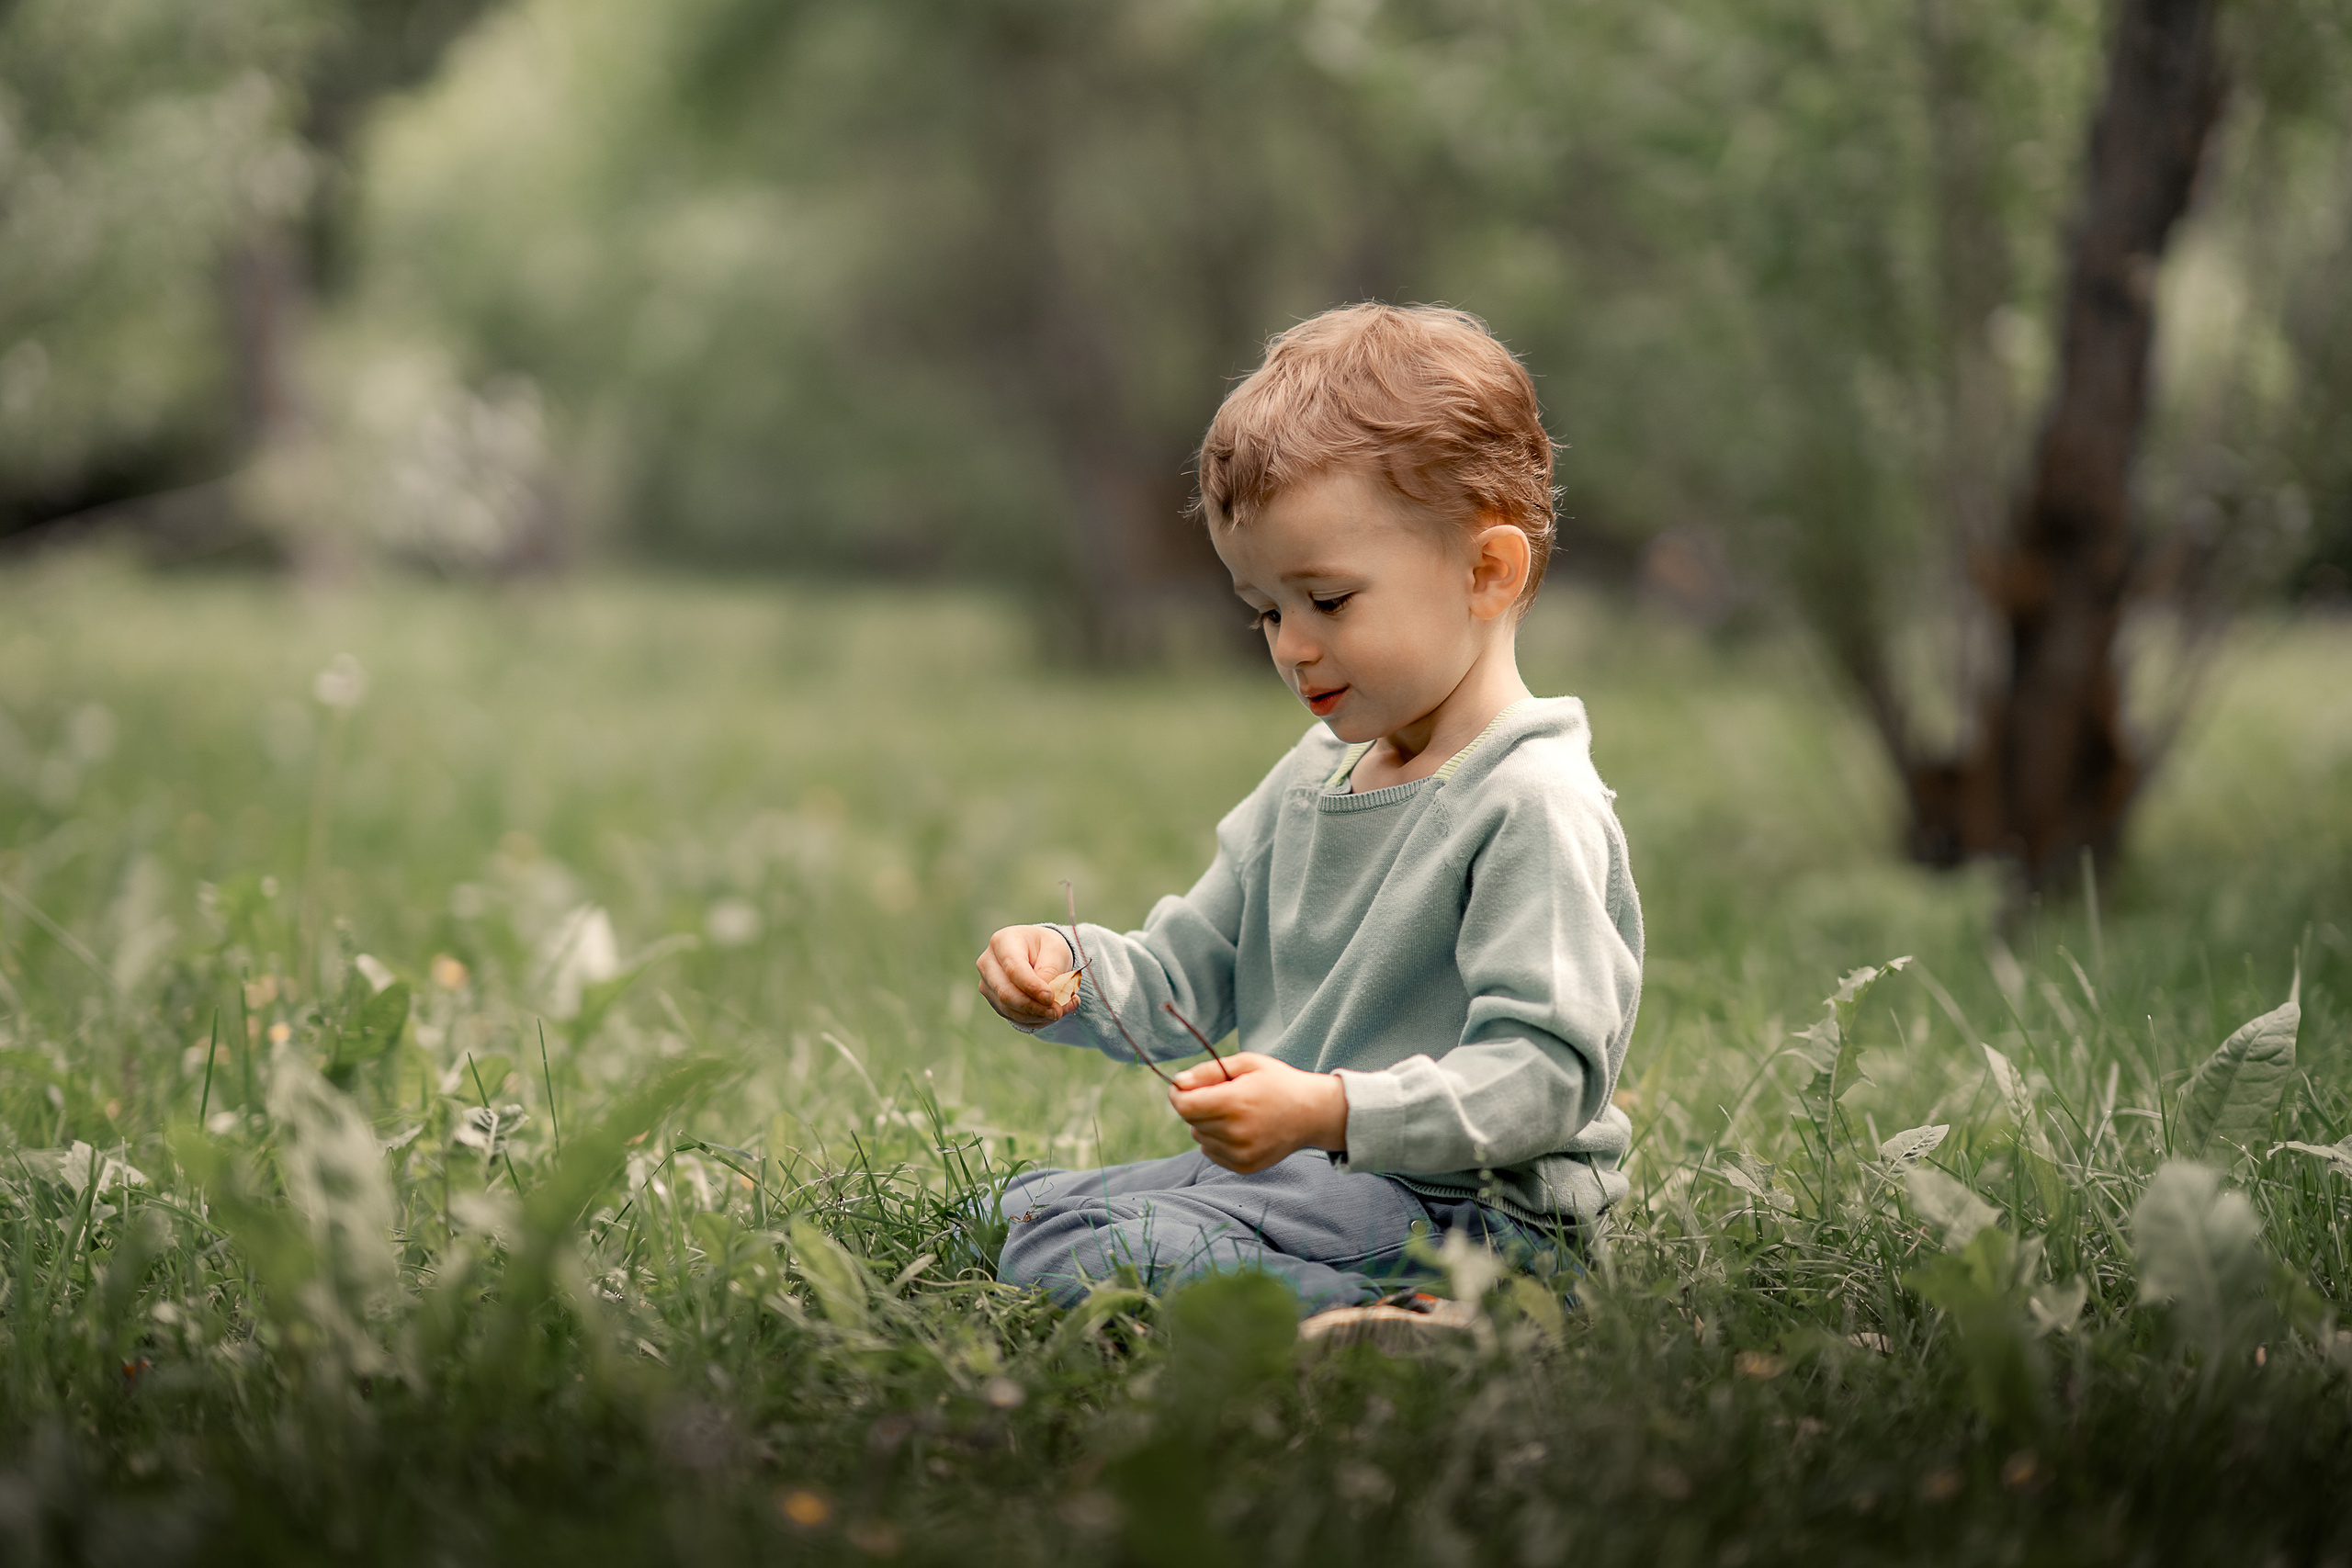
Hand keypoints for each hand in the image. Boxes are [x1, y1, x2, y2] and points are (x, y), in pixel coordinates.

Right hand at [975, 925, 1077, 1025]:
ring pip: (1009, 1009)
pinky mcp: (994, 1001)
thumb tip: (1044, 998)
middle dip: (1034, 1007)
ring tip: (1060, 1011)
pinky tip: (1051, 1013)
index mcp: (1002, 941)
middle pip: (1006, 993)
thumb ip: (1050, 971)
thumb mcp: (1056, 950)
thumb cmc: (1046, 947)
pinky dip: (1034, 1019)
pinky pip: (1013, 1017)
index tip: (1051, 997)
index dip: (1032, 987)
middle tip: (1057, 1011)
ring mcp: (988, 984)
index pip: (1013, 969)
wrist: (1039, 953)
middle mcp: (988, 963)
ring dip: (1036, 1016)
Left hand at [1168, 1053, 1348, 1174]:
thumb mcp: (1247, 1063)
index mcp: (1235, 1102)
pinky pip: (1211, 1152)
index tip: (1185, 1086)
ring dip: (1206, 1123)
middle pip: (1190, 1121)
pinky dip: (1216, 1140)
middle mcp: (1236, 1132)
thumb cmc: (1278, 1082)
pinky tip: (1238, 1128)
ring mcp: (1240, 1153)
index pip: (1184, 1105)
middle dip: (1196, 1105)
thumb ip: (1209, 1071)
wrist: (1312, 1113)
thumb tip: (1178, 1082)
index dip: (1178, 1094)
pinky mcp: (1243, 1166)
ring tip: (1233, 1112)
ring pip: (1199, 1137)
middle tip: (1221, 1095)